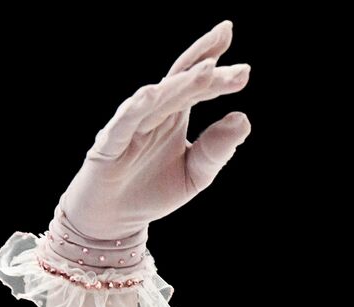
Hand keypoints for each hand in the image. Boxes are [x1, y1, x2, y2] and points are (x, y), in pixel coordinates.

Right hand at [57, 20, 251, 242]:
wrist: (115, 220)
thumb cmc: (154, 191)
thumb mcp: (196, 173)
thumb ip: (217, 149)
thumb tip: (243, 118)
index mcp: (175, 115)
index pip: (197, 84)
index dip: (216, 68)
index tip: (243, 63)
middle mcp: (153, 114)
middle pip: (180, 81)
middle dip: (204, 63)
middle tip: (226, 38)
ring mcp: (130, 126)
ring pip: (157, 98)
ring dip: (181, 83)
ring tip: (207, 68)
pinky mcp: (109, 145)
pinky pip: (124, 123)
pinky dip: (136, 108)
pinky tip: (152, 93)